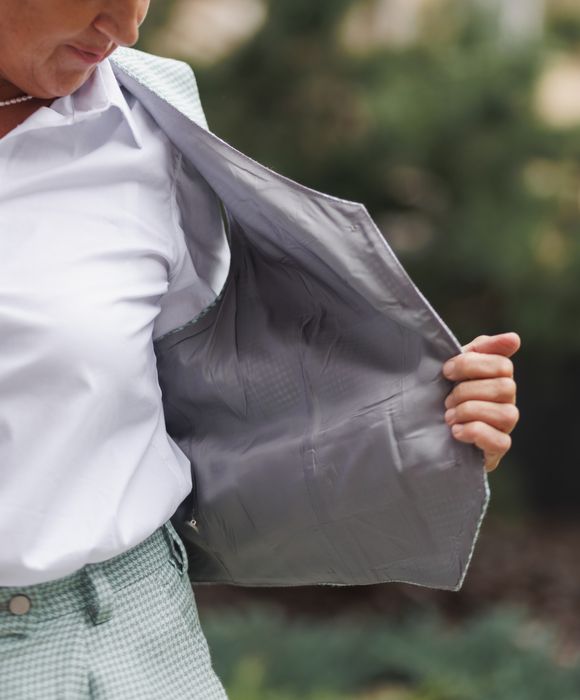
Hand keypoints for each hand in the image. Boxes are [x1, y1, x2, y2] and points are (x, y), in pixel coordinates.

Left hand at [442, 333, 520, 471]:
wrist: (429, 435)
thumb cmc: (445, 396)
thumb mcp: (455, 370)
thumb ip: (479, 351)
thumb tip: (514, 338)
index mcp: (498, 378)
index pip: (502, 364)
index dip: (471, 365)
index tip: (446, 371)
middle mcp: (507, 401)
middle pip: (505, 388)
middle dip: (467, 391)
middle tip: (446, 400)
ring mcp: (505, 426)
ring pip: (505, 414)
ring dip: (469, 412)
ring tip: (448, 417)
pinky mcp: (498, 449)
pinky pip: (500, 441)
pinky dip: (474, 432)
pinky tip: (456, 432)